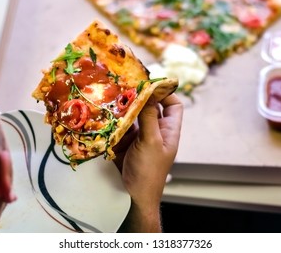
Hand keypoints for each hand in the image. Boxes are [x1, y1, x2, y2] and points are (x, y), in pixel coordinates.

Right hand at [114, 93, 182, 231]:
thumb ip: (149, 117)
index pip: (173, 105)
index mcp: (168, 130)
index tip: (150, 84)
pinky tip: (106, 112)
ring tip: (114, 95)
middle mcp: (155, 131)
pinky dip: (114, 119)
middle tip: (126, 84)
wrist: (132, 197)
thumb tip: (149, 92)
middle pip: (151, 107)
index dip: (165, 93)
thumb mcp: (151, 142)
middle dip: (140, 97)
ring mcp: (139, 136)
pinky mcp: (123, 142)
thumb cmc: (149, 172)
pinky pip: (120, 126)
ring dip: (125, 107)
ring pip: (133, 115)